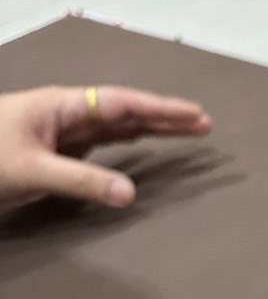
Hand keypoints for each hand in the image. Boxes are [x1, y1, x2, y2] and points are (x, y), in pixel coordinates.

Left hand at [0, 84, 211, 210]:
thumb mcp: (32, 171)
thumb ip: (81, 181)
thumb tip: (129, 194)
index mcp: (62, 107)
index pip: (121, 104)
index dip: (160, 110)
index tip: (194, 116)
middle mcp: (67, 113)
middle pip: (125, 109)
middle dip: (165, 115)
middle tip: (204, 123)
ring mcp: (64, 130)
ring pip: (117, 124)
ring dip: (152, 127)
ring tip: (186, 131)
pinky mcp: (60, 149)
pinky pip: (104, 141)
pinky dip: (130, 141)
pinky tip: (143, 142)